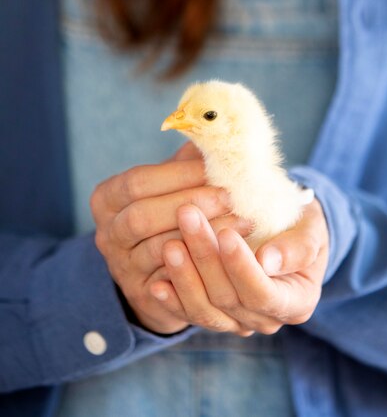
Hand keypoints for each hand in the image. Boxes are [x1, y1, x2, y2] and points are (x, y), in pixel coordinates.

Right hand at [91, 143, 248, 333]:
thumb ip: (186, 160)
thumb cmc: (171, 211)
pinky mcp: (144, 294)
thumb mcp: (171, 184)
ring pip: (159, 250)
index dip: (177, 174)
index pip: (137, 181)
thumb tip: (214, 127)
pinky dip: (204, 265)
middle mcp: (106, 233)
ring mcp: (121, 267)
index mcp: (107, 198)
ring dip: (205, 235)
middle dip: (192, 203)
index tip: (216, 168)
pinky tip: (233, 251)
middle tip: (233, 196)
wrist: (161, 267)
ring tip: (244, 221)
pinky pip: (174, 281)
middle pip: (141, 217)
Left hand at [150, 199, 328, 334]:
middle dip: (206, 257)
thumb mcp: (311, 229)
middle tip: (187, 216)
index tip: (225, 233)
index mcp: (296, 301)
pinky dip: (173, 300)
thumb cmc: (302, 225)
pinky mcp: (215, 315)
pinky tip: (156, 282)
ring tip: (169, 245)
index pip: (263, 293)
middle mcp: (266, 319)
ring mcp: (238, 321)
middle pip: (229, 298)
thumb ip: (297, 247)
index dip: (241, 267)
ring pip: (206, 309)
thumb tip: (268, 261)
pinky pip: (190, 314)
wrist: (287, 232)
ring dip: (185, 277)